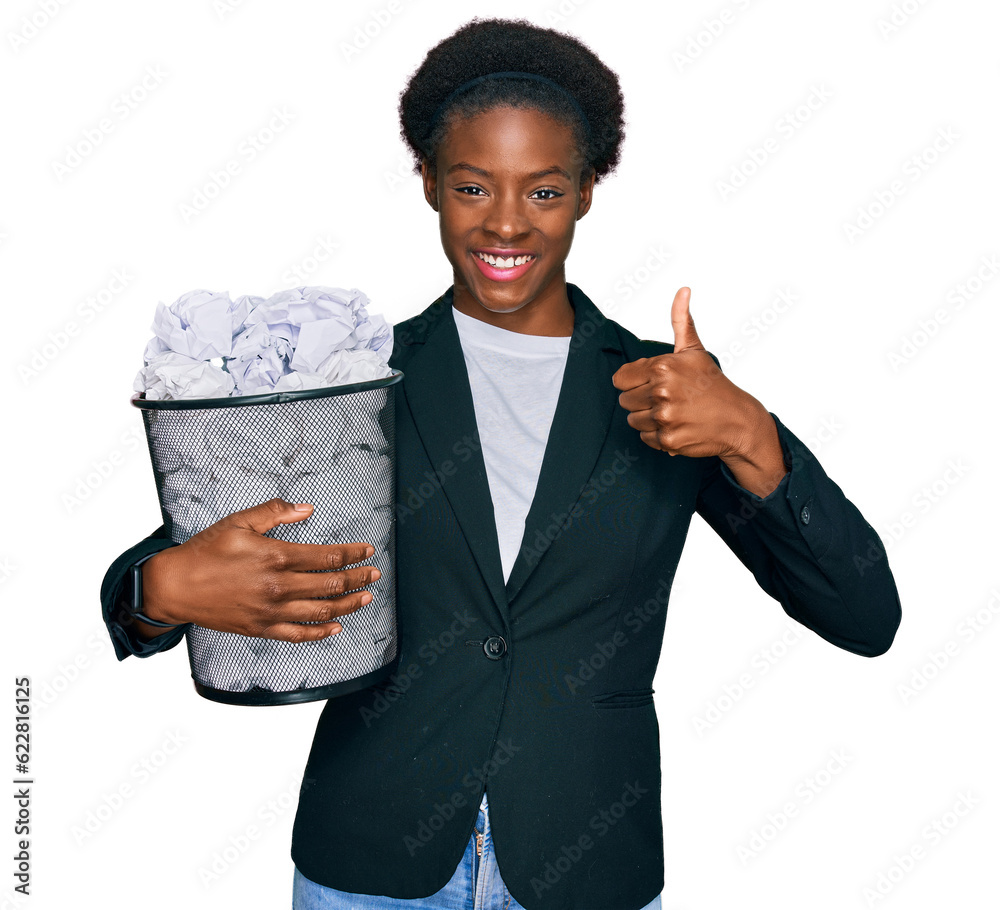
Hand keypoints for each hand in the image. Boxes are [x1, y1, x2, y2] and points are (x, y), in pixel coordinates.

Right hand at [139, 498, 379, 641]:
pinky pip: (298, 635)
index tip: (367, 550)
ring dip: (349, 604)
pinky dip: (320, 632)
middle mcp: (278, 586)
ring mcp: (271, 611)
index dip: (353, 553)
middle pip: (332, 583)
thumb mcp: (239, 522)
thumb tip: (306, 509)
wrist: (175, 586)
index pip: (327, 556)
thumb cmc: (205, 552)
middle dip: (359, 577)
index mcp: (276, 556)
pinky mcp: (261, 628)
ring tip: (365, 597)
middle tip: (374, 573)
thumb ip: (275, 513)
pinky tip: (335, 627)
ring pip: (322, 611)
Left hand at [612, 287, 766, 458]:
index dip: (634, 381)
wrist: (737, 420)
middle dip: (641, 400)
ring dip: (648, 419)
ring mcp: (664, 417)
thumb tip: (683, 290)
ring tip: (672, 412)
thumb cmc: (713, 384)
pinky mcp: (668, 440)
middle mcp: (661, 392)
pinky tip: (676, 426)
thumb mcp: (694, 350)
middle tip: (666, 399)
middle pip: (625, 400)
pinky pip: (644, 438)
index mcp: (662, 367)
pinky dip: (657, 436)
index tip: (653, 383)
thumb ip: (681, 320)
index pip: (620, 378)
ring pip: (633, 420)